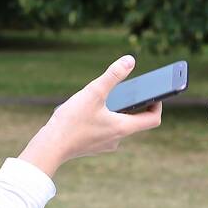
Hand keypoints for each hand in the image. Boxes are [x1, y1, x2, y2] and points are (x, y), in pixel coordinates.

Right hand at [20, 55, 162, 177]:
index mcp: (123, 127)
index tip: (154, 93)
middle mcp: (117, 139)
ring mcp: (104, 145)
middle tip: (125, 90)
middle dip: (131, 104)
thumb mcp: (93, 93)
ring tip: (100, 100)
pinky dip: (100, 120)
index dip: (158, 104)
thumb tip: (130, 60)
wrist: (49, 147)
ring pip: (117, 125)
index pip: (153, 119)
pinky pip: (103, 131)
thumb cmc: (71, 121)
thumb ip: (112, 75)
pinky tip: (85, 113)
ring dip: (113, 112)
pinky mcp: (91, 147)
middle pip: (134, 121)